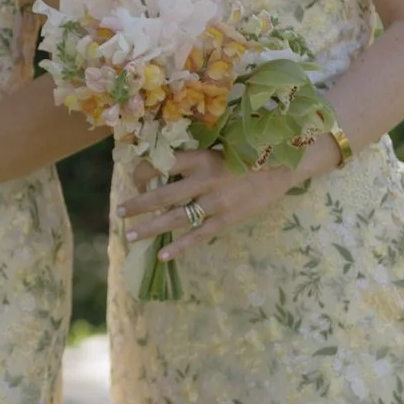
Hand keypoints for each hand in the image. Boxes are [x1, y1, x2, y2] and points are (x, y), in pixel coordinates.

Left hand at [114, 138, 329, 257]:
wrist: (284, 165)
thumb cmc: (249, 153)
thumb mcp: (220, 148)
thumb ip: (195, 159)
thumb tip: (164, 167)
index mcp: (202, 157)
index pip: (163, 163)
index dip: (144, 171)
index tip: (136, 177)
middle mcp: (205, 180)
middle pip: (163, 194)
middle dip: (138, 204)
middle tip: (118, 212)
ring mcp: (216, 203)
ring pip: (175, 218)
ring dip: (150, 228)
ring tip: (130, 236)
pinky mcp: (227, 220)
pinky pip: (198, 236)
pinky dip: (179, 247)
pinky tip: (162, 255)